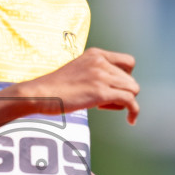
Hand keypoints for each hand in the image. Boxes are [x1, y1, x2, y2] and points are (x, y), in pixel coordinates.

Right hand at [9, 48, 140, 123]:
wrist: (40, 94)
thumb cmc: (54, 88)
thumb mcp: (77, 71)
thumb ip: (94, 73)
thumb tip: (111, 88)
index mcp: (96, 54)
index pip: (128, 62)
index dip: (126, 77)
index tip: (114, 87)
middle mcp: (101, 62)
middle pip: (130, 79)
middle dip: (120, 92)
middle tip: (102, 101)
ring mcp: (101, 76)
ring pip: (133, 89)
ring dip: (123, 102)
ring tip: (103, 107)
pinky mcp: (100, 92)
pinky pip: (130, 100)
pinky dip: (134, 111)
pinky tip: (131, 120)